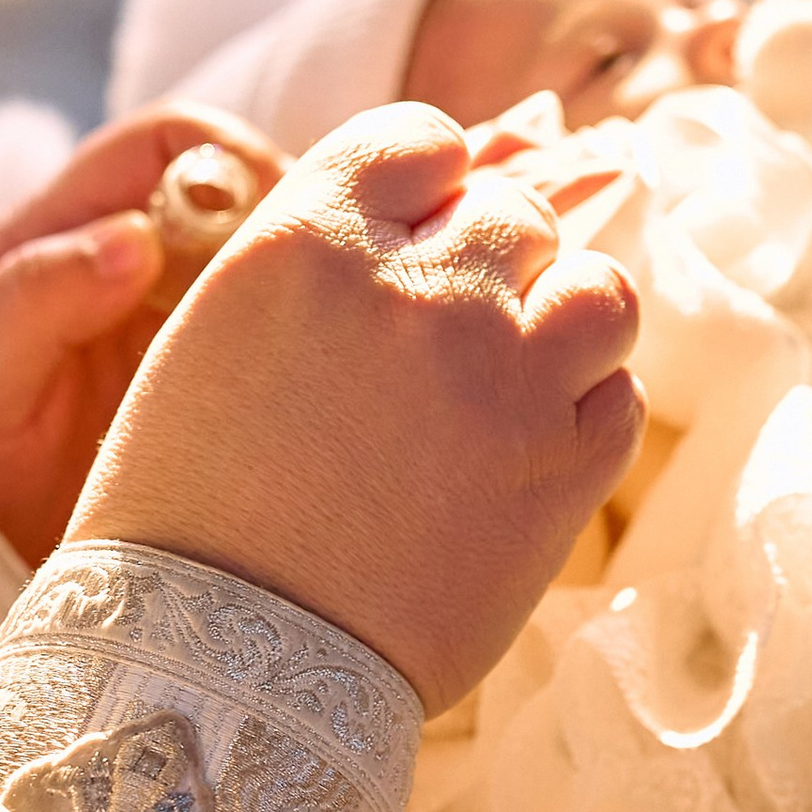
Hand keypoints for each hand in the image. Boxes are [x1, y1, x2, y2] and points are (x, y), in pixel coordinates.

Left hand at [0, 107, 285, 565]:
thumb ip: (35, 293)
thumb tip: (132, 242)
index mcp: (80, 220)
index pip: (177, 143)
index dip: (235, 160)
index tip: (276, 228)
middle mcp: (143, 258)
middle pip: (249, 203)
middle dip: (296, 237)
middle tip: (327, 303)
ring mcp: (178, 320)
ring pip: (272, 278)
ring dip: (308, 305)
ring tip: (328, 361)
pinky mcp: (207, 384)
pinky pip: (276, 351)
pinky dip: (303, 363)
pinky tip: (311, 405)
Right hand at [73, 105, 642, 715]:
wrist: (217, 671)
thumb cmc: (192, 510)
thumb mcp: (221, 335)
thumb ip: (325, 253)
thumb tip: (441, 188)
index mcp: (308, 241)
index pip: (419, 140)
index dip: (428, 182)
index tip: (418, 229)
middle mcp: (419, 290)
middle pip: (515, 213)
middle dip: (493, 262)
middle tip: (450, 338)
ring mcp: (504, 377)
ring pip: (596, 290)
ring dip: (562, 324)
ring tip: (507, 387)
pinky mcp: (563, 469)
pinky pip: (619, 396)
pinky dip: (585, 413)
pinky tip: (524, 454)